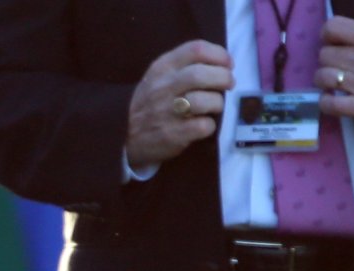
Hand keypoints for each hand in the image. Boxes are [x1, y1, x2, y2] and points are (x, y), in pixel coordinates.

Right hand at [126, 40, 234, 170]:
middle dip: (223, 78)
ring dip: (218, 103)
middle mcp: (163, 87)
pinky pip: (203, 126)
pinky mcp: (173, 134)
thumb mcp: (157, 77)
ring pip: (206, 100)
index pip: (196, 50)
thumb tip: (220, 64)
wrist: (124, 138)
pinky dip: (210, 125)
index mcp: (161, 68)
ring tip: (214, 107)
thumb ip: (182, 66)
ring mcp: (166, 112)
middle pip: (202, 74)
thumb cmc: (149, 104)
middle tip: (229, 84)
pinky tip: (203, 126)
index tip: (227, 64)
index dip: (219, 55)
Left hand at [316, 17, 353, 127]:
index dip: (327, 36)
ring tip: (335, 82)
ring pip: (321, 77)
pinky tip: (333, 99)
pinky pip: (328, 104)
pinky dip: (325, 102)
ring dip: (325, 80)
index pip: (332, 28)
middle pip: (324, 55)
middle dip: (329, 60)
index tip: (333, 43)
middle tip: (338, 65)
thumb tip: (348, 35)